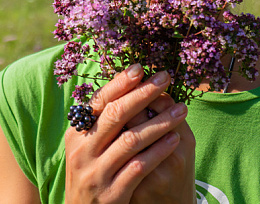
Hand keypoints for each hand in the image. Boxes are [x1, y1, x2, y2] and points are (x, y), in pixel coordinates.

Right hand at [64, 65, 189, 203]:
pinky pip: (139, 167)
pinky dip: (159, 151)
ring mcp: (96, 174)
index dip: (119, 83)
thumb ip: (102, 123)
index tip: (140, 68)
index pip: (99, 102)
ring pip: (131, 141)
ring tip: (182, 110)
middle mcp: (82, 152)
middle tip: (165, 78)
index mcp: (77, 135)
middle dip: (143, 94)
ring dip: (160, 122)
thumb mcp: (86, 148)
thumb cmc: (91, 175)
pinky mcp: (112, 194)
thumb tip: (127, 85)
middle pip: (115, 116)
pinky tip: (175, 140)